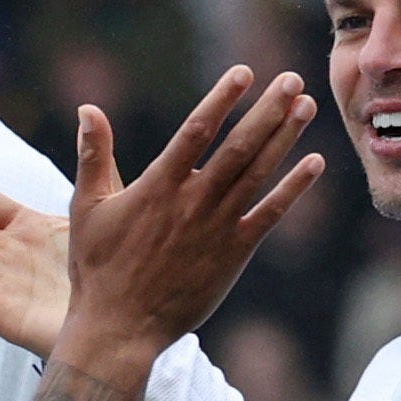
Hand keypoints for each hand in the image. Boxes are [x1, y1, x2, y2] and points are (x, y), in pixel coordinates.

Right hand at [0, 70, 321, 367]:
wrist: (120, 328)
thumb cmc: (98, 269)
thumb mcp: (86, 207)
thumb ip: (93, 155)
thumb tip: (88, 108)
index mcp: (158, 186)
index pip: (197, 130)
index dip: (222, 99)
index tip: (244, 72)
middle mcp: (193, 201)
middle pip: (240, 146)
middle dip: (269, 109)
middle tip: (293, 78)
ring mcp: (217, 227)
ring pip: (259, 173)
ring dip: (286, 137)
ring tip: (307, 106)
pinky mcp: (234, 254)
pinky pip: (270, 215)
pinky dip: (293, 189)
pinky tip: (315, 164)